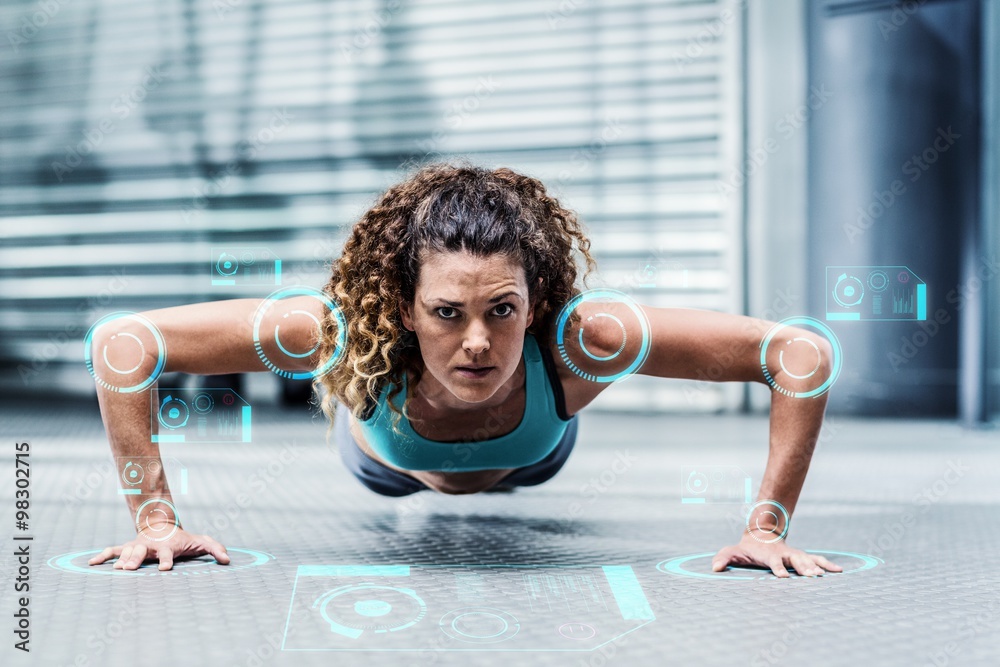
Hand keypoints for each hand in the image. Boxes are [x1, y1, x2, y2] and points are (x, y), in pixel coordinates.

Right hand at [88, 527, 229, 571]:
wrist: (165, 526)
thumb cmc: (184, 539)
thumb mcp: (201, 541)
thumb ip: (214, 548)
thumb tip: (227, 560)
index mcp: (168, 545)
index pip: (167, 553)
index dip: (166, 560)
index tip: (164, 569)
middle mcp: (151, 545)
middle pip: (141, 551)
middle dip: (136, 559)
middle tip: (130, 570)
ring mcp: (138, 544)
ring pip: (127, 550)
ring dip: (121, 559)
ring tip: (116, 570)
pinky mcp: (128, 546)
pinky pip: (113, 550)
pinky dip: (102, 555)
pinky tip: (91, 563)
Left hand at [711, 534, 843, 577]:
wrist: (760, 535)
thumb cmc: (745, 548)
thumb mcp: (732, 552)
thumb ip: (724, 558)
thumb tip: (714, 568)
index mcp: (769, 555)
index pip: (774, 562)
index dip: (778, 568)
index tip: (783, 577)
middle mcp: (784, 554)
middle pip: (795, 560)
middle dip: (803, 567)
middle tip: (812, 576)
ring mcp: (794, 554)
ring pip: (807, 559)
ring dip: (816, 566)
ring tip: (824, 575)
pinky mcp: (801, 556)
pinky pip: (816, 559)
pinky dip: (827, 564)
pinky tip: (839, 570)